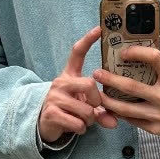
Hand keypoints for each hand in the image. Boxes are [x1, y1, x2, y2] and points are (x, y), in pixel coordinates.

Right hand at [38, 26, 117, 142]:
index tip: (99, 30)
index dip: (88, 41)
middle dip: (96, 100)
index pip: (77, 53)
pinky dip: (82, 129)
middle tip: (93, 108)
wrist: (45, 125)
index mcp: (69, 76)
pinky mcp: (51, 113)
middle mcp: (61, 83)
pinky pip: (77, 123)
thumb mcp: (85, 107)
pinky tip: (76, 128)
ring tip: (83, 121)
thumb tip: (114, 123)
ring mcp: (54, 97)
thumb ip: (101, 111)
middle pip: (89, 84)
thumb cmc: (69, 111)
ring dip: (89, 120)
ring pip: (85, 109)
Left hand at [92, 46, 159, 136]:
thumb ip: (158, 68)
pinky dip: (119, 113)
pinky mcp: (155, 129)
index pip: (154, 58)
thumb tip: (133, 53)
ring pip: (126, 109)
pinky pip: (132, 120)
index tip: (122, 52)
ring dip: (108, 101)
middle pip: (131, 87)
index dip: (136, 52)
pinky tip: (110, 107)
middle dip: (110, 80)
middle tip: (97, 74)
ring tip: (97, 94)